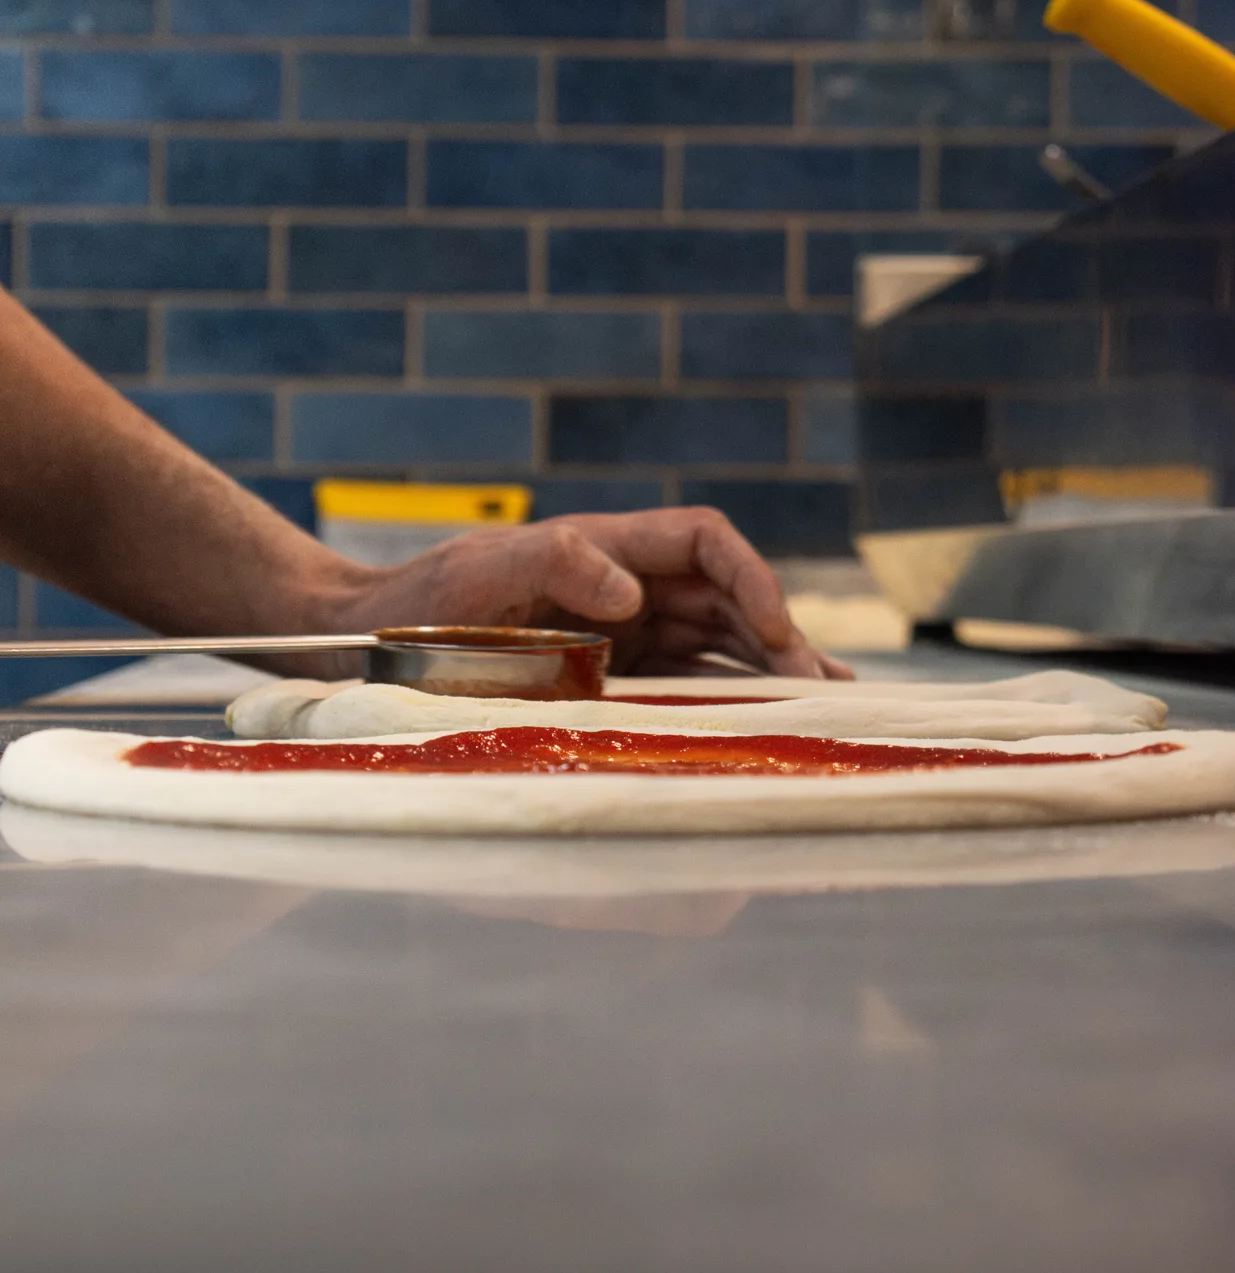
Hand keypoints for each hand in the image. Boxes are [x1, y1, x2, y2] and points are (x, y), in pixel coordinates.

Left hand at [330, 508, 852, 677]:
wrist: (370, 642)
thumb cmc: (422, 603)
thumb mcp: (482, 574)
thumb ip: (556, 565)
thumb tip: (632, 595)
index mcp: (607, 546)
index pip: (705, 543)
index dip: (751, 579)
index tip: (772, 630)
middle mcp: (627, 585)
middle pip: (727, 599)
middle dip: (780, 639)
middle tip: (824, 693)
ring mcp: (624, 633)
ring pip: (717, 645)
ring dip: (769, 673)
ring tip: (826, 709)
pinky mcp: (612, 676)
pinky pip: (684, 684)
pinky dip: (728, 701)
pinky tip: (766, 728)